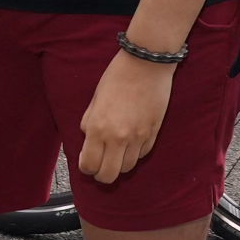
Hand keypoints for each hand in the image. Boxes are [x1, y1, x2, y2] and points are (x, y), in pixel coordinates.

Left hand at [76, 52, 175, 185]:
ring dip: (120, 163)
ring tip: (117, 150)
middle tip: (101, 164)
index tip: (88, 160)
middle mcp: (117, 137)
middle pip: (108, 175)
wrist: (147, 63)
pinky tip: (132, 140)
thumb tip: (88, 140)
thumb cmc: (118, 76)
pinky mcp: (152, 134)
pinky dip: (135, 152)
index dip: (86, 167)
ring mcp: (137, 137)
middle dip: (102, 174)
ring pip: (127, 168)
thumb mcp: (95, 99)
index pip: (88, 166)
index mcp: (97, 128)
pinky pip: (142, 154)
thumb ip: (89, 122)